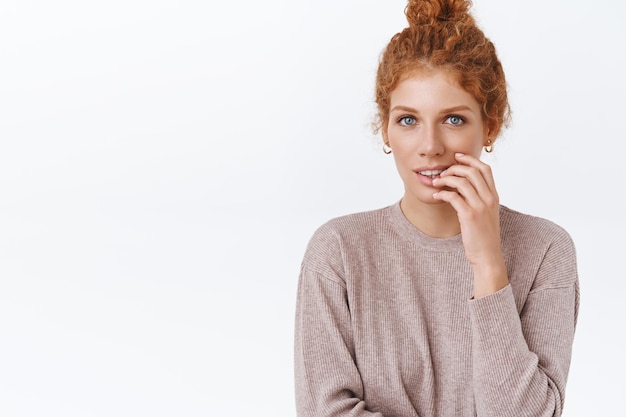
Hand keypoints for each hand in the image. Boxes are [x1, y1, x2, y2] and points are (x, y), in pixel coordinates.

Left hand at [432, 153, 508, 296]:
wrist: (487, 256)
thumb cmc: (483, 236)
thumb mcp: (487, 214)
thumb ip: (480, 199)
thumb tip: (465, 186)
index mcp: (494, 196)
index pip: (485, 169)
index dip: (471, 159)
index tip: (458, 156)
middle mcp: (489, 199)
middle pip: (472, 171)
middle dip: (455, 168)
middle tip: (443, 172)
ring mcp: (480, 207)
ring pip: (462, 182)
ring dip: (446, 179)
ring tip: (436, 182)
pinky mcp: (469, 216)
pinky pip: (454, 197)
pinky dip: (443, 193)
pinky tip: (437, 195)